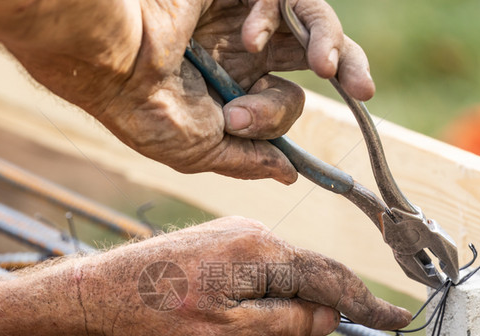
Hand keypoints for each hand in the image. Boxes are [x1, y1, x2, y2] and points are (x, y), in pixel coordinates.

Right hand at [0, 0, 372, 183]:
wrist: (115, 65)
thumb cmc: (148, 113)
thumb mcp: (202, 151)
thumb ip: (249, 160)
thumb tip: (289, 175)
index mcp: (233, 90)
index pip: (285, 100)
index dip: (283, 118)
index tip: (266, 135)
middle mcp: (242, 51)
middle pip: (313, 52)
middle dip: (346, 67)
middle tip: (364, 90)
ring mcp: (241, 13)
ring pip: (311, 20)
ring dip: (329, 45)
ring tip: (326, 67)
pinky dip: (278, 20)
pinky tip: (249, 40)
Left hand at [77, 217, 409, 335]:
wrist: (99, 291)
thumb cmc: (154, 316)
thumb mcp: (226, 334)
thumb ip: (284, 324)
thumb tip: (329, 317)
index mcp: (260, 252)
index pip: (330, 277)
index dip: (366, 302)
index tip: (396, 318)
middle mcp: (252, 232)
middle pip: (311, 270)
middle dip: (334, 302)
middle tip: (363, 327)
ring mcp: (234, 233)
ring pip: (285, 270)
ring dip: (299, 299)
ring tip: (299, 332)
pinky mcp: (218, 241)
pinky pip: (262, 266)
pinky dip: (276, 290)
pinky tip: (265, 313)